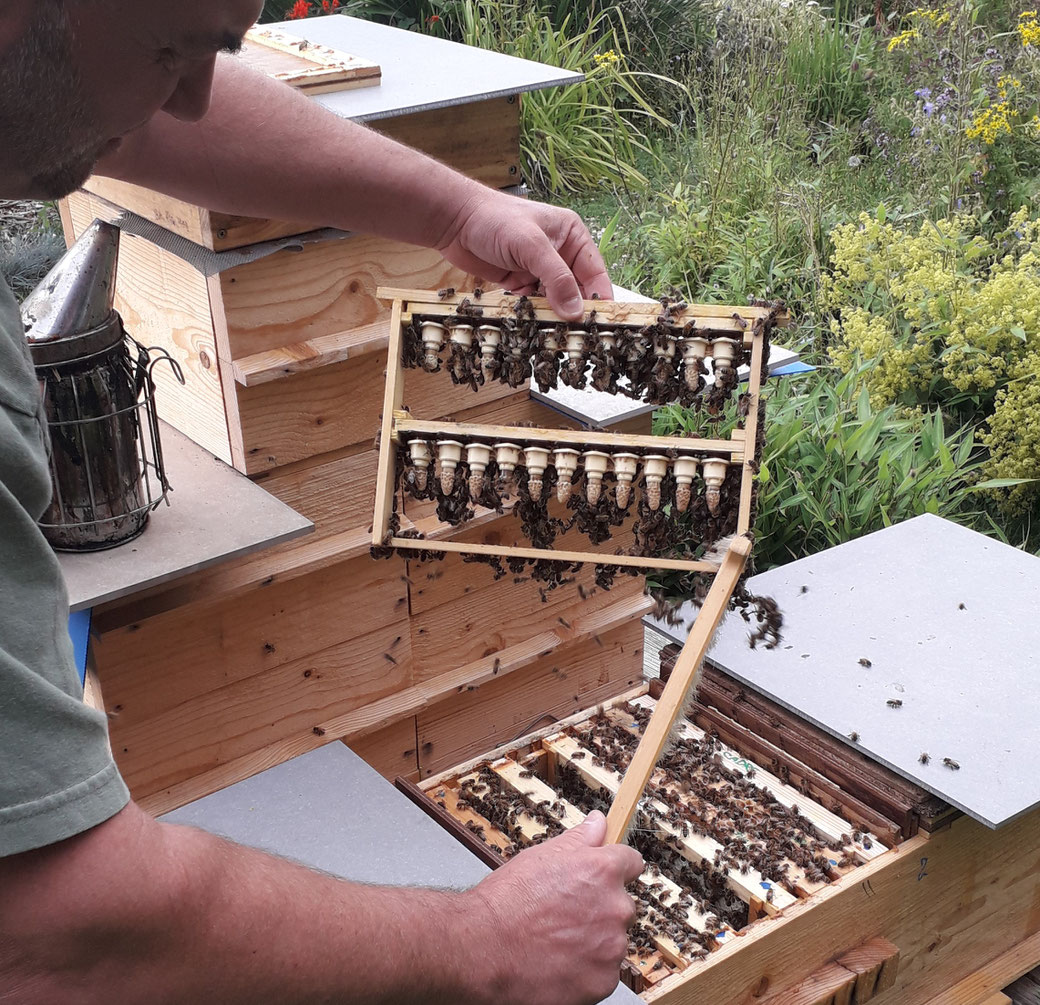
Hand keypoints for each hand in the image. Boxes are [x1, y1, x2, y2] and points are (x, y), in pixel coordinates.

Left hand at [436, 189, 613, 320]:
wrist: (454, 221)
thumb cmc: (494, 219)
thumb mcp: (531, 246)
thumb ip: (556, 278)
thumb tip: (575, 311)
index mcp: (571, 236)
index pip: (595, 272)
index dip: (599, 298)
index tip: (602, 322)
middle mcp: (559, 254)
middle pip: (576, 290)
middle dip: (575, 311)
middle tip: (577, 335)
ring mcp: (539, 270)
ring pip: (555, 300)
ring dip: (553, 316)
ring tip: (555, 334)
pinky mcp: (520, 283)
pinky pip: (534, 305)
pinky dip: (534, 316)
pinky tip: (533, 326)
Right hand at [462, 810, 643, 1004]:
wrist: (482, 948)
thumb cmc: (507, 902)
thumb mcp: (541, 857)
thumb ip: (579, 839)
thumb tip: (598, 822)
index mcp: (602, 871)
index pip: (632, 862)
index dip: (614, 869)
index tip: (603, 878)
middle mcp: (615, 907)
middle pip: (621, 905)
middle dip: (600, 909)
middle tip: (565, 916)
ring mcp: (611, 947)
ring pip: (612, 941)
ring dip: (594, 942)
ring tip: (556, 942)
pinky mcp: (602, 981)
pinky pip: (603, 973)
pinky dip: (586, 971)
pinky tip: (558, 963)